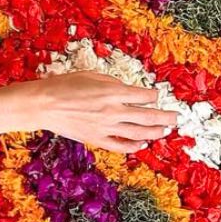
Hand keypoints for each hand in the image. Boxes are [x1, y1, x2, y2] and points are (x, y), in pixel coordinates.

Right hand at [19, 71, 178, 152]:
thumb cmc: (63, 85)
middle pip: (148, 116)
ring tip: (165, 131)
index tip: (156, 95)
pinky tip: (142, 144)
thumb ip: (112, 82)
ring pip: (139, 133)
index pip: (145, 96)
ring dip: (155, 132)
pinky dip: (134, 146)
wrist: (43, 104)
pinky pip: (120, 145)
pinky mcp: (97, 139)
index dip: (154, 96)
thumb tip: (126, 89)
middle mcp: (114, 111)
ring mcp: (106, 127)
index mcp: (113, 92)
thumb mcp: (90, 75)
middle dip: (165, 116)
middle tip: (176, 117)